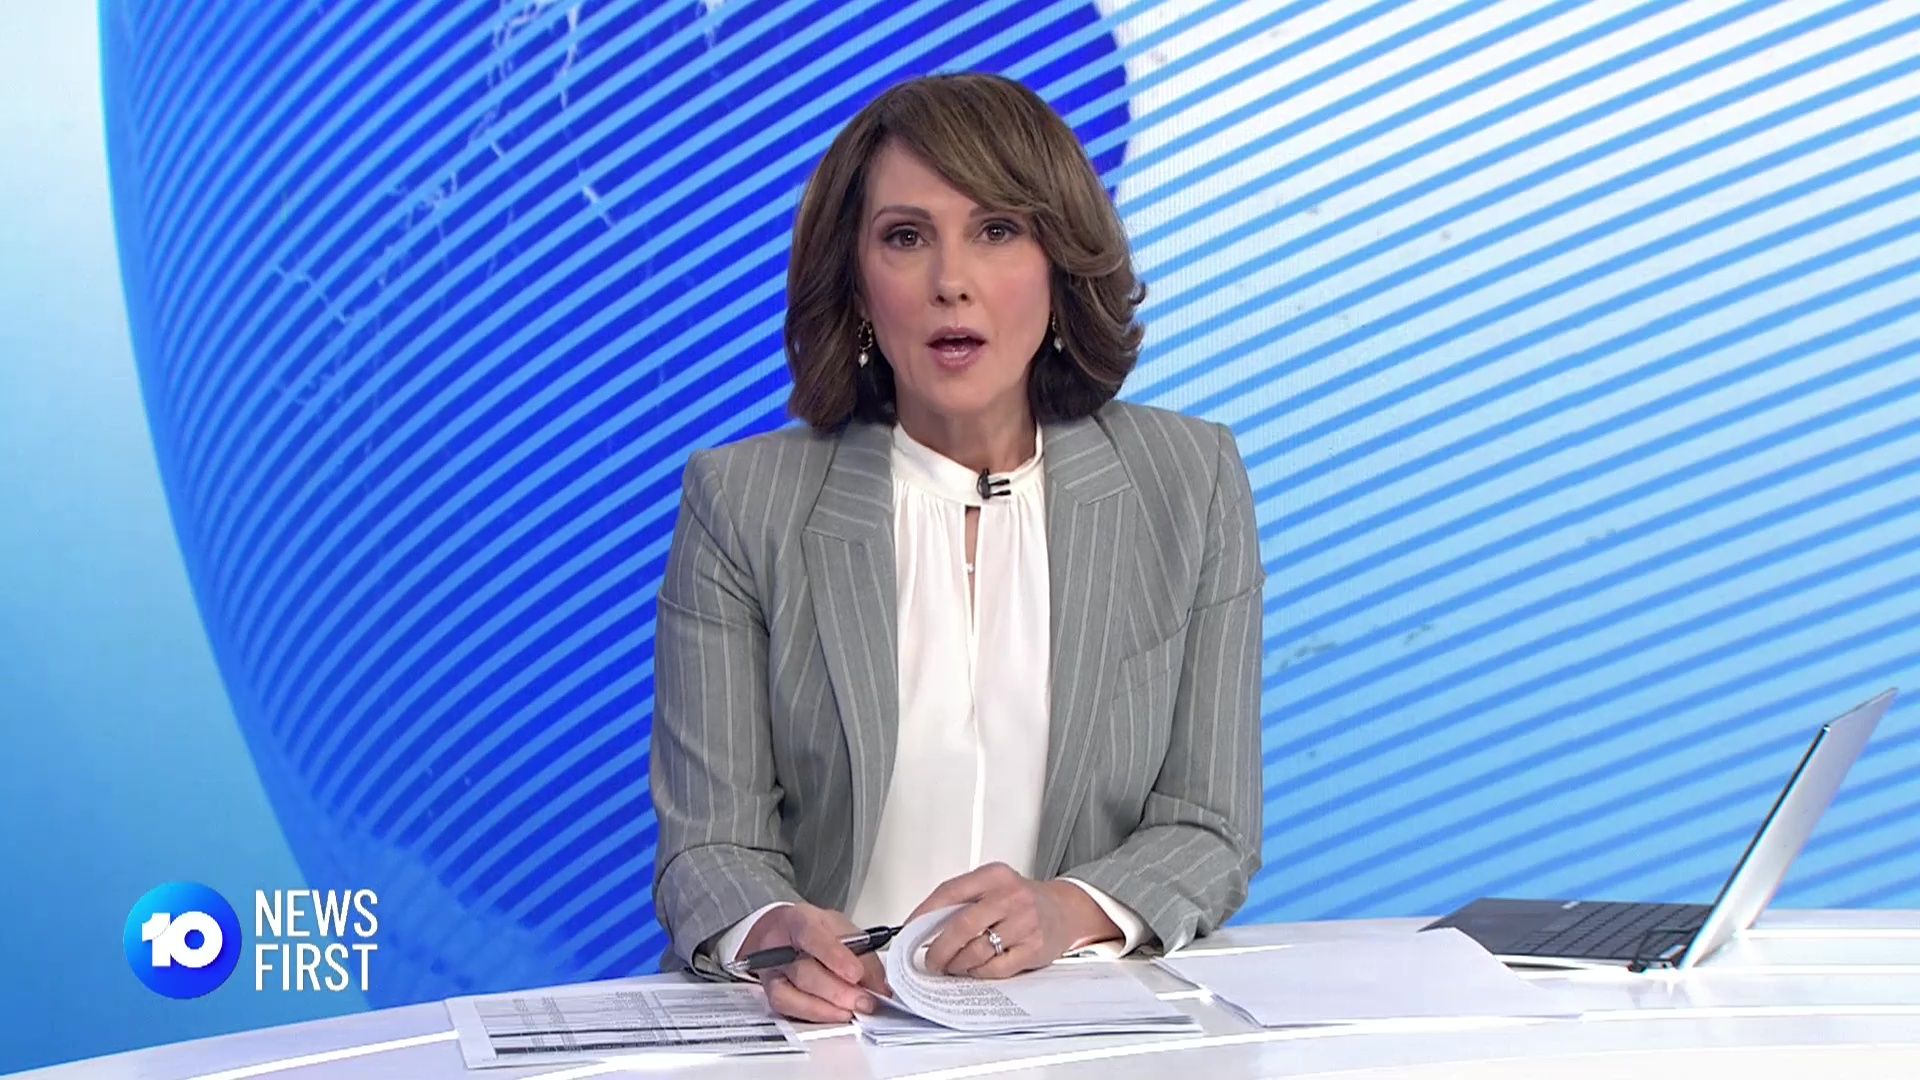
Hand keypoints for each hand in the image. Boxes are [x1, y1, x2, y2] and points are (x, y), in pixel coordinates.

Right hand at [741, 903, 889, 1022]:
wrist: (781, 935)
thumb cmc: (814, 931)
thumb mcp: (841, 929)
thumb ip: (861, 953)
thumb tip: (879, 986)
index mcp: (799, 921)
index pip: (812, 936)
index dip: (834, 957)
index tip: (856, 974)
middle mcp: (778, 947)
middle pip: (804, 973)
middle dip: (838, 991)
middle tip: (864, 1002)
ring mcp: (771, 973)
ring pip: (792, 996)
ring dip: (828, 1008)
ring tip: (854, 1011)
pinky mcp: (770, 994)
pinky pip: (788, 1011)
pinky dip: (816, 1015)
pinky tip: (836, 1014)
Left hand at [906, 862, 1119, 978]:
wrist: (1063, 910)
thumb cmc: (1022, 900)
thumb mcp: (994, 886)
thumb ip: (963, 900)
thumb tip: (922, 925)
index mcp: (994, 875)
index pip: (950, 892)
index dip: (924, 913)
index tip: (909, 930)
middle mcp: (1010, 896)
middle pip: (962, 926)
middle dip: (939, 948)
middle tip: (930, 960)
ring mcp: (1025, 922)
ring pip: (977, 951)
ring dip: (958, 964)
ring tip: (952, 966)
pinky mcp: (1033, 948)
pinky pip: (995, 968)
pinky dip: (979, 972)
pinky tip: (975, 969)